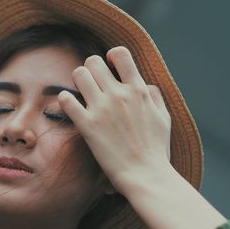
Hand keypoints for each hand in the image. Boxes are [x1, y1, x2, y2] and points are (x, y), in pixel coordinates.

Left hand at [58, 46, 171, 192]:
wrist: (145, 175)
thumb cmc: (156, 149)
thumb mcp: (163, 118)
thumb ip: (154, 96)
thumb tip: (143, 84)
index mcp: (138, 90)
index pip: (120, 53)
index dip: (112, 56)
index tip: (110, 66)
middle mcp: (119, 95)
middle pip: (94, 61)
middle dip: (92, 68)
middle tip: (93, 82)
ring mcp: (102, 109)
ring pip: (79, 74)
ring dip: (78, 80)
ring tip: (82, 92)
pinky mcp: (87, 126)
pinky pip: (66, 100)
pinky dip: (65, 100)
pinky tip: (71, 106)